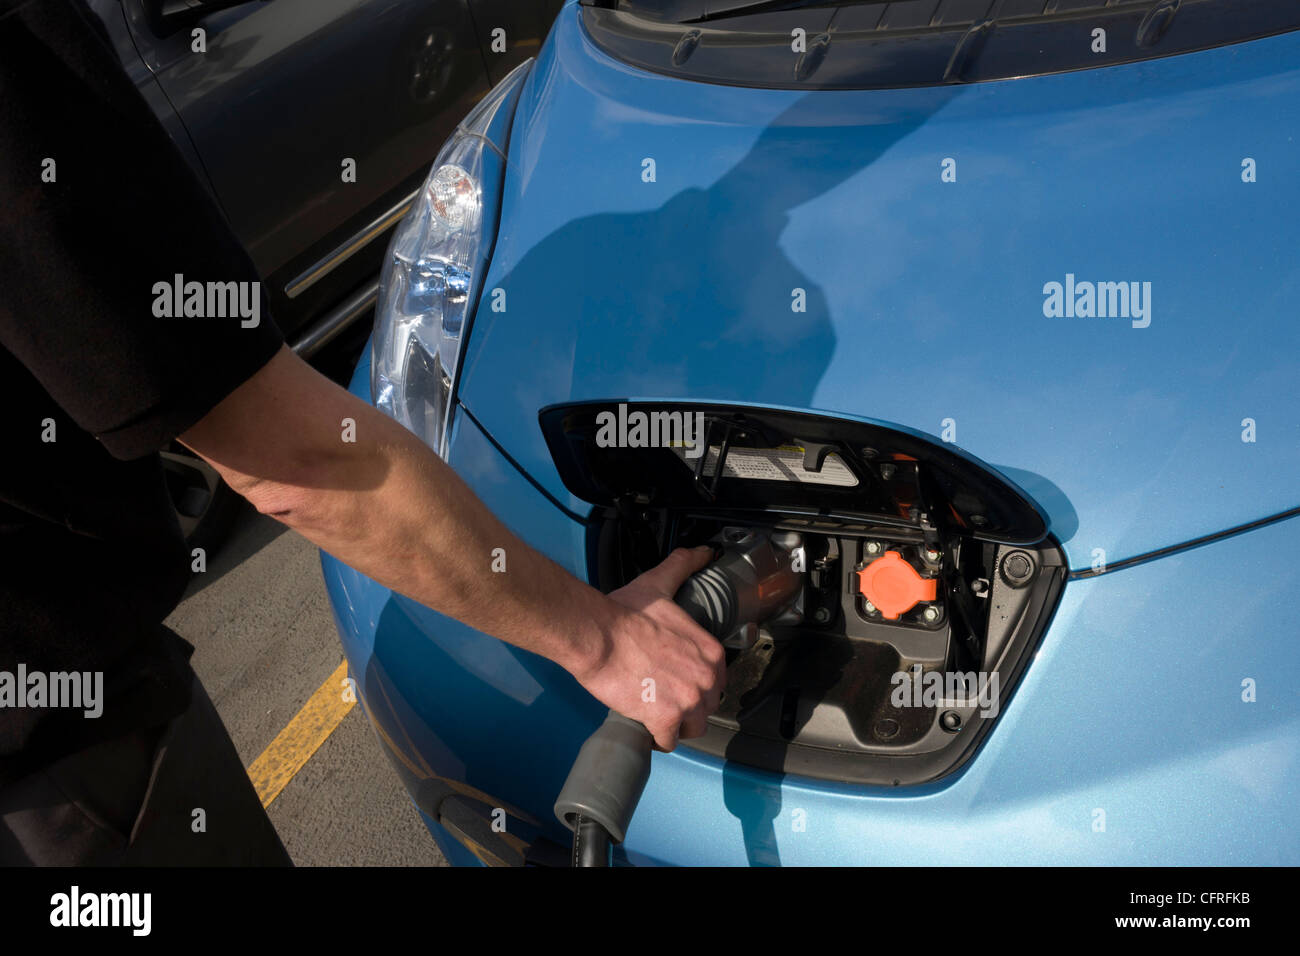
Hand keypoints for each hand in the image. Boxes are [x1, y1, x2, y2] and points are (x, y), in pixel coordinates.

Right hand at [574, 546, 725, 751]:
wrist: (597, 635)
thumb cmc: (624, 612)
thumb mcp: (660, 583)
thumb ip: (684, 565)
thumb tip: (703, 551)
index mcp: (710, 652)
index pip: (715, 682)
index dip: (695, 684)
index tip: (676, 682)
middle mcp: (706, 678)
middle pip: (705, 707)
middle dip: (686, 707)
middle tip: (662, 698)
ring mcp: (687, 701)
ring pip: (691, 728)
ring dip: (674, 726)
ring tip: (655, 715)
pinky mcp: (665, 720)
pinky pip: (667, 742)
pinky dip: (655, 739)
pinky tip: (644, 727)